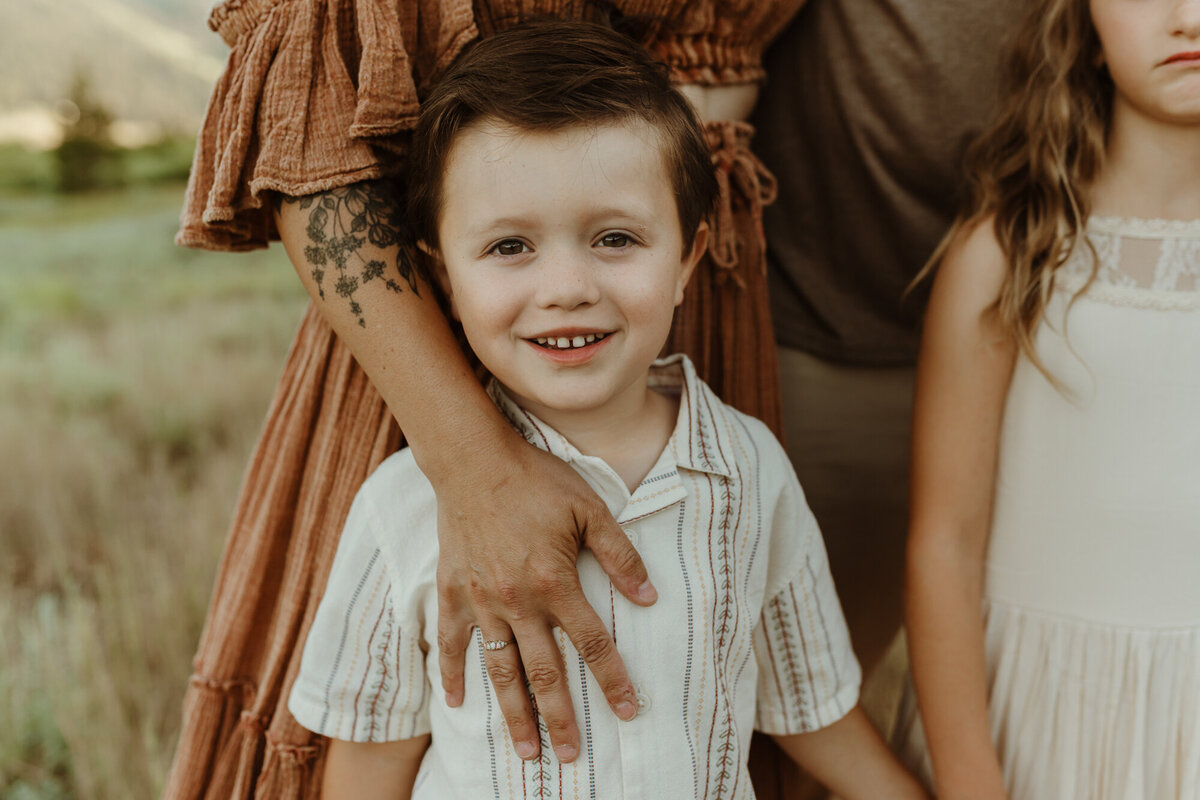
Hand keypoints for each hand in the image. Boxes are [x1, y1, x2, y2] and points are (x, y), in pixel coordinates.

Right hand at [432, 431, 656, 761]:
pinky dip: (454, 675)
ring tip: (526, 749)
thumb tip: (649, 597)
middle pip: (544, 673)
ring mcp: (481, 601)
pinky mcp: (452, 592)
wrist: (473, 460)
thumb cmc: (537, 480)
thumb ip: (621, 556)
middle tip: (570, 758)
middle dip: (560, 719)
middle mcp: (518, 602)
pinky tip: (458, 704)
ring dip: (514, 714)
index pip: (592, 645)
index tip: (629, 711)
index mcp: (556, 582)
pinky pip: (453, 644)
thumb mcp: (591, 509)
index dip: (614, 681)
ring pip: (500, 670)